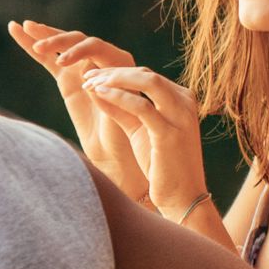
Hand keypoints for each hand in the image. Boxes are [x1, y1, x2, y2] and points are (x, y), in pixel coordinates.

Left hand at [11, 23, 214, 226]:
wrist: (182, 197)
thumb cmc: (160, 165)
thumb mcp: (139, 130)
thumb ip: (121, 109)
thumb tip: (97, 89)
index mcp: (179, 98)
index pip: (144, 75)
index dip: (114, 73)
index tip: (89, 76)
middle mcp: (183, 101)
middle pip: (143, 72)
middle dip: (110, 71)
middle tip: (84, 75)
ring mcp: (180, 115)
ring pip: (145, 81)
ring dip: (112, 78)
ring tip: (87, 82)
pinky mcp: (170, 132)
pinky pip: (141, 106)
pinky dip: (117, 97)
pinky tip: (97, 93)